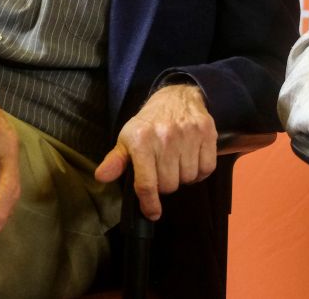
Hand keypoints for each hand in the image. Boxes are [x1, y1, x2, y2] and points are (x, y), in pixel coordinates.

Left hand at [94, 83, 216, 219]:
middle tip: (163, 172)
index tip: (153, 213)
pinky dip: (200, 172)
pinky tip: (192, 161)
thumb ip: (115, 160)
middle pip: (170, 185)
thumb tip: (101, 177)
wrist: (176, 96)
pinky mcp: (207, 133)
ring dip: (183, 177)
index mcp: (141, 141)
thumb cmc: (149, 123)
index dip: (150, 204)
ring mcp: (188, 134)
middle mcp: (165, 137)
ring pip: (188, 178)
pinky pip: (206, 169)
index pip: (147, 183)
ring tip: (177, 164)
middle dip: (166, 184)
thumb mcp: (127, 138)